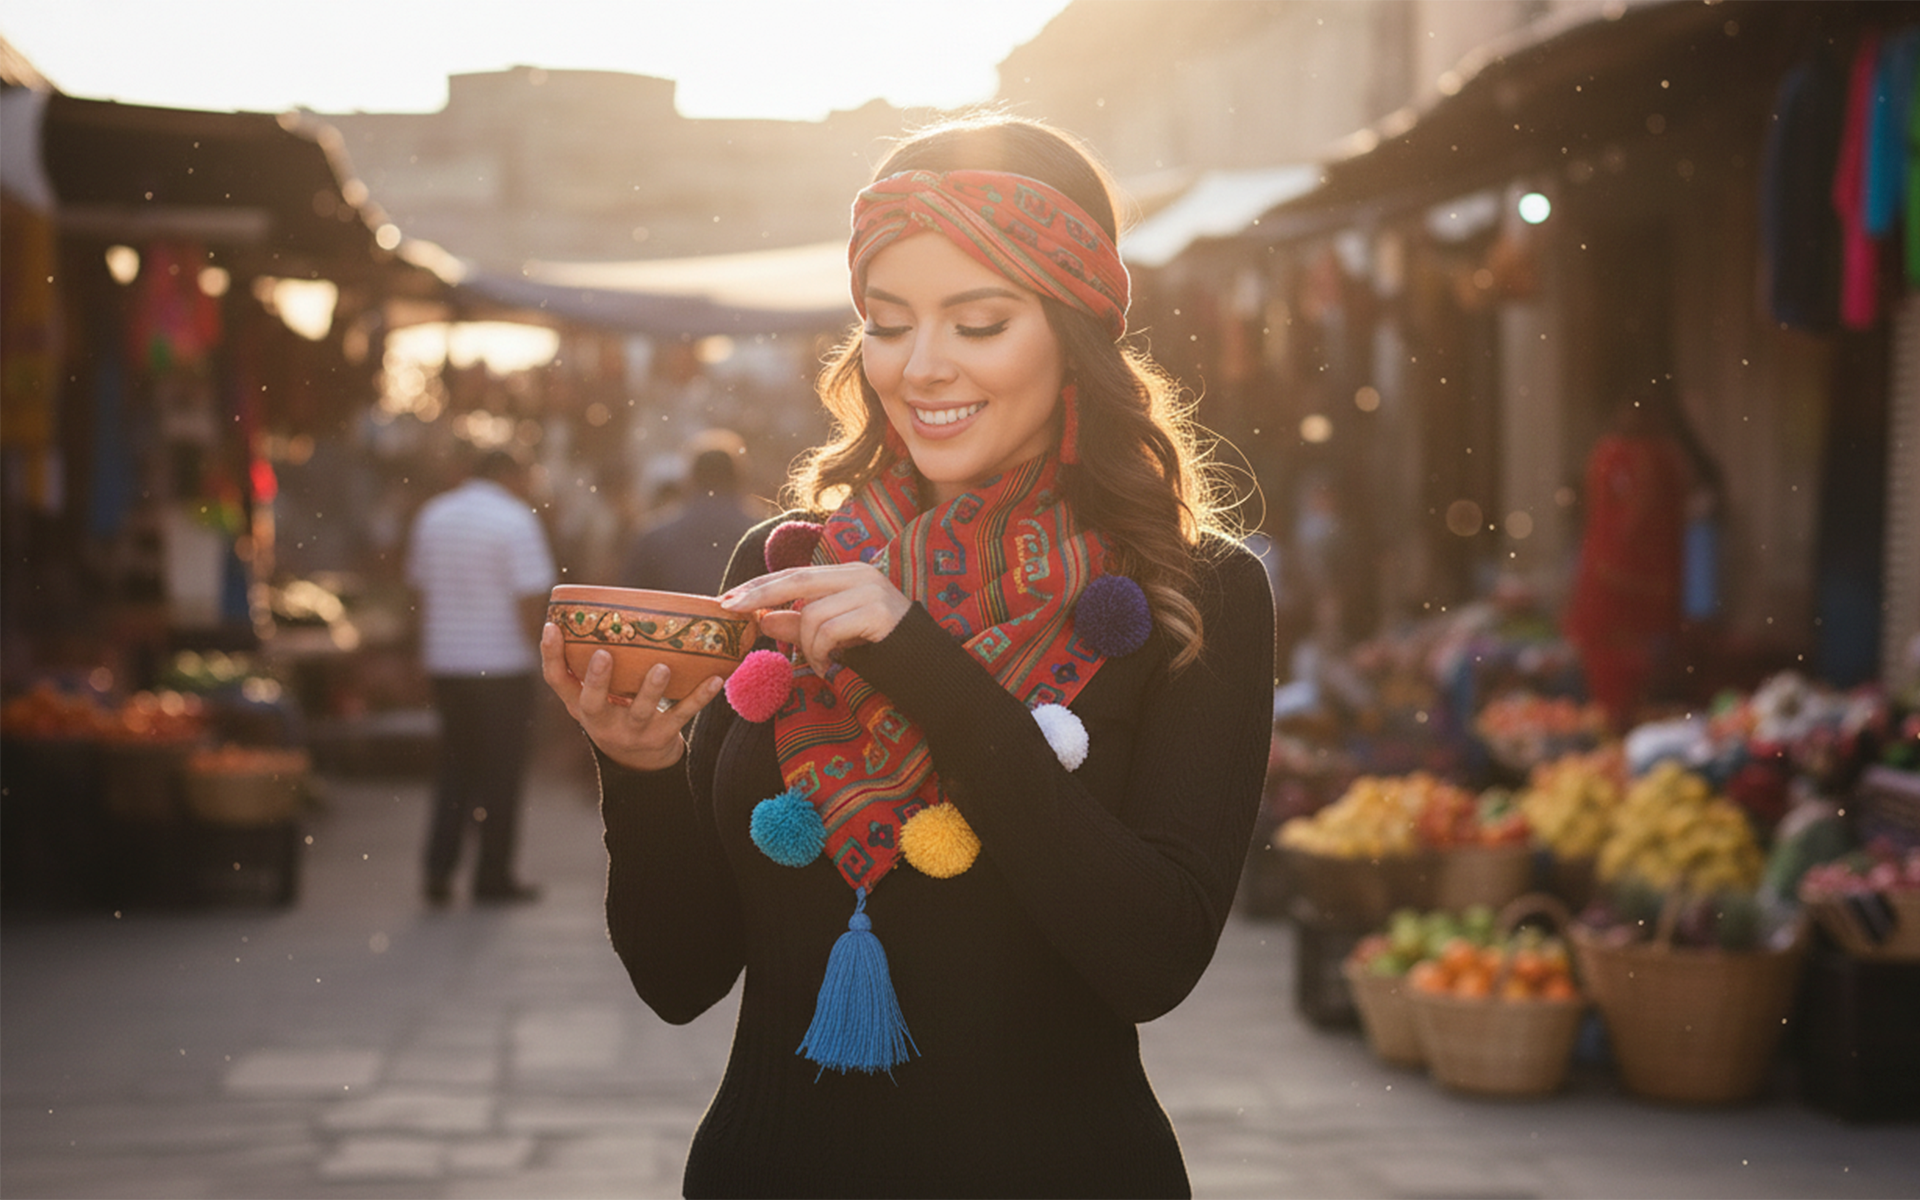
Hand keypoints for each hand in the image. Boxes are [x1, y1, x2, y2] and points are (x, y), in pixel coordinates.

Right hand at [540, 623, 722, 771]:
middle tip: (604, 654)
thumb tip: (596, 608)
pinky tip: (715, 679)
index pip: (557, 680)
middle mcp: (601, 721)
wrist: (640, 759)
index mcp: (581, 705)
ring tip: (662, 667)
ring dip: (652, 689)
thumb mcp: (595, 694)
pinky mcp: (661, 737)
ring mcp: (632, 732)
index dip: (551, 655)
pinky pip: (682, 715)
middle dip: (597, 679)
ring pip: (641, 711)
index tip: (552, 627)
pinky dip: (699, 697)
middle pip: (593, 702)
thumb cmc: (614, 710)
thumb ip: (591, 663)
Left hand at [720, 563, 911, 676]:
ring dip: (806, 647)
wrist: (931, 670)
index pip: (795, 573)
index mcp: (850, 575)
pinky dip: (821, 654)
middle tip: (731, 610)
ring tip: (820, 665)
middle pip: (796, 579)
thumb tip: (764, 619)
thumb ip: (802, 625)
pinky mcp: (879, 612)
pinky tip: (830, 668)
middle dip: (760, 595)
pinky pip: (829, 632)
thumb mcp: (835, 637)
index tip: (729, 599)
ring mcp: (871, 591)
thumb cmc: (882, 652)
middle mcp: (861, 574)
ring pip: (812, 614)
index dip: (760, 586)